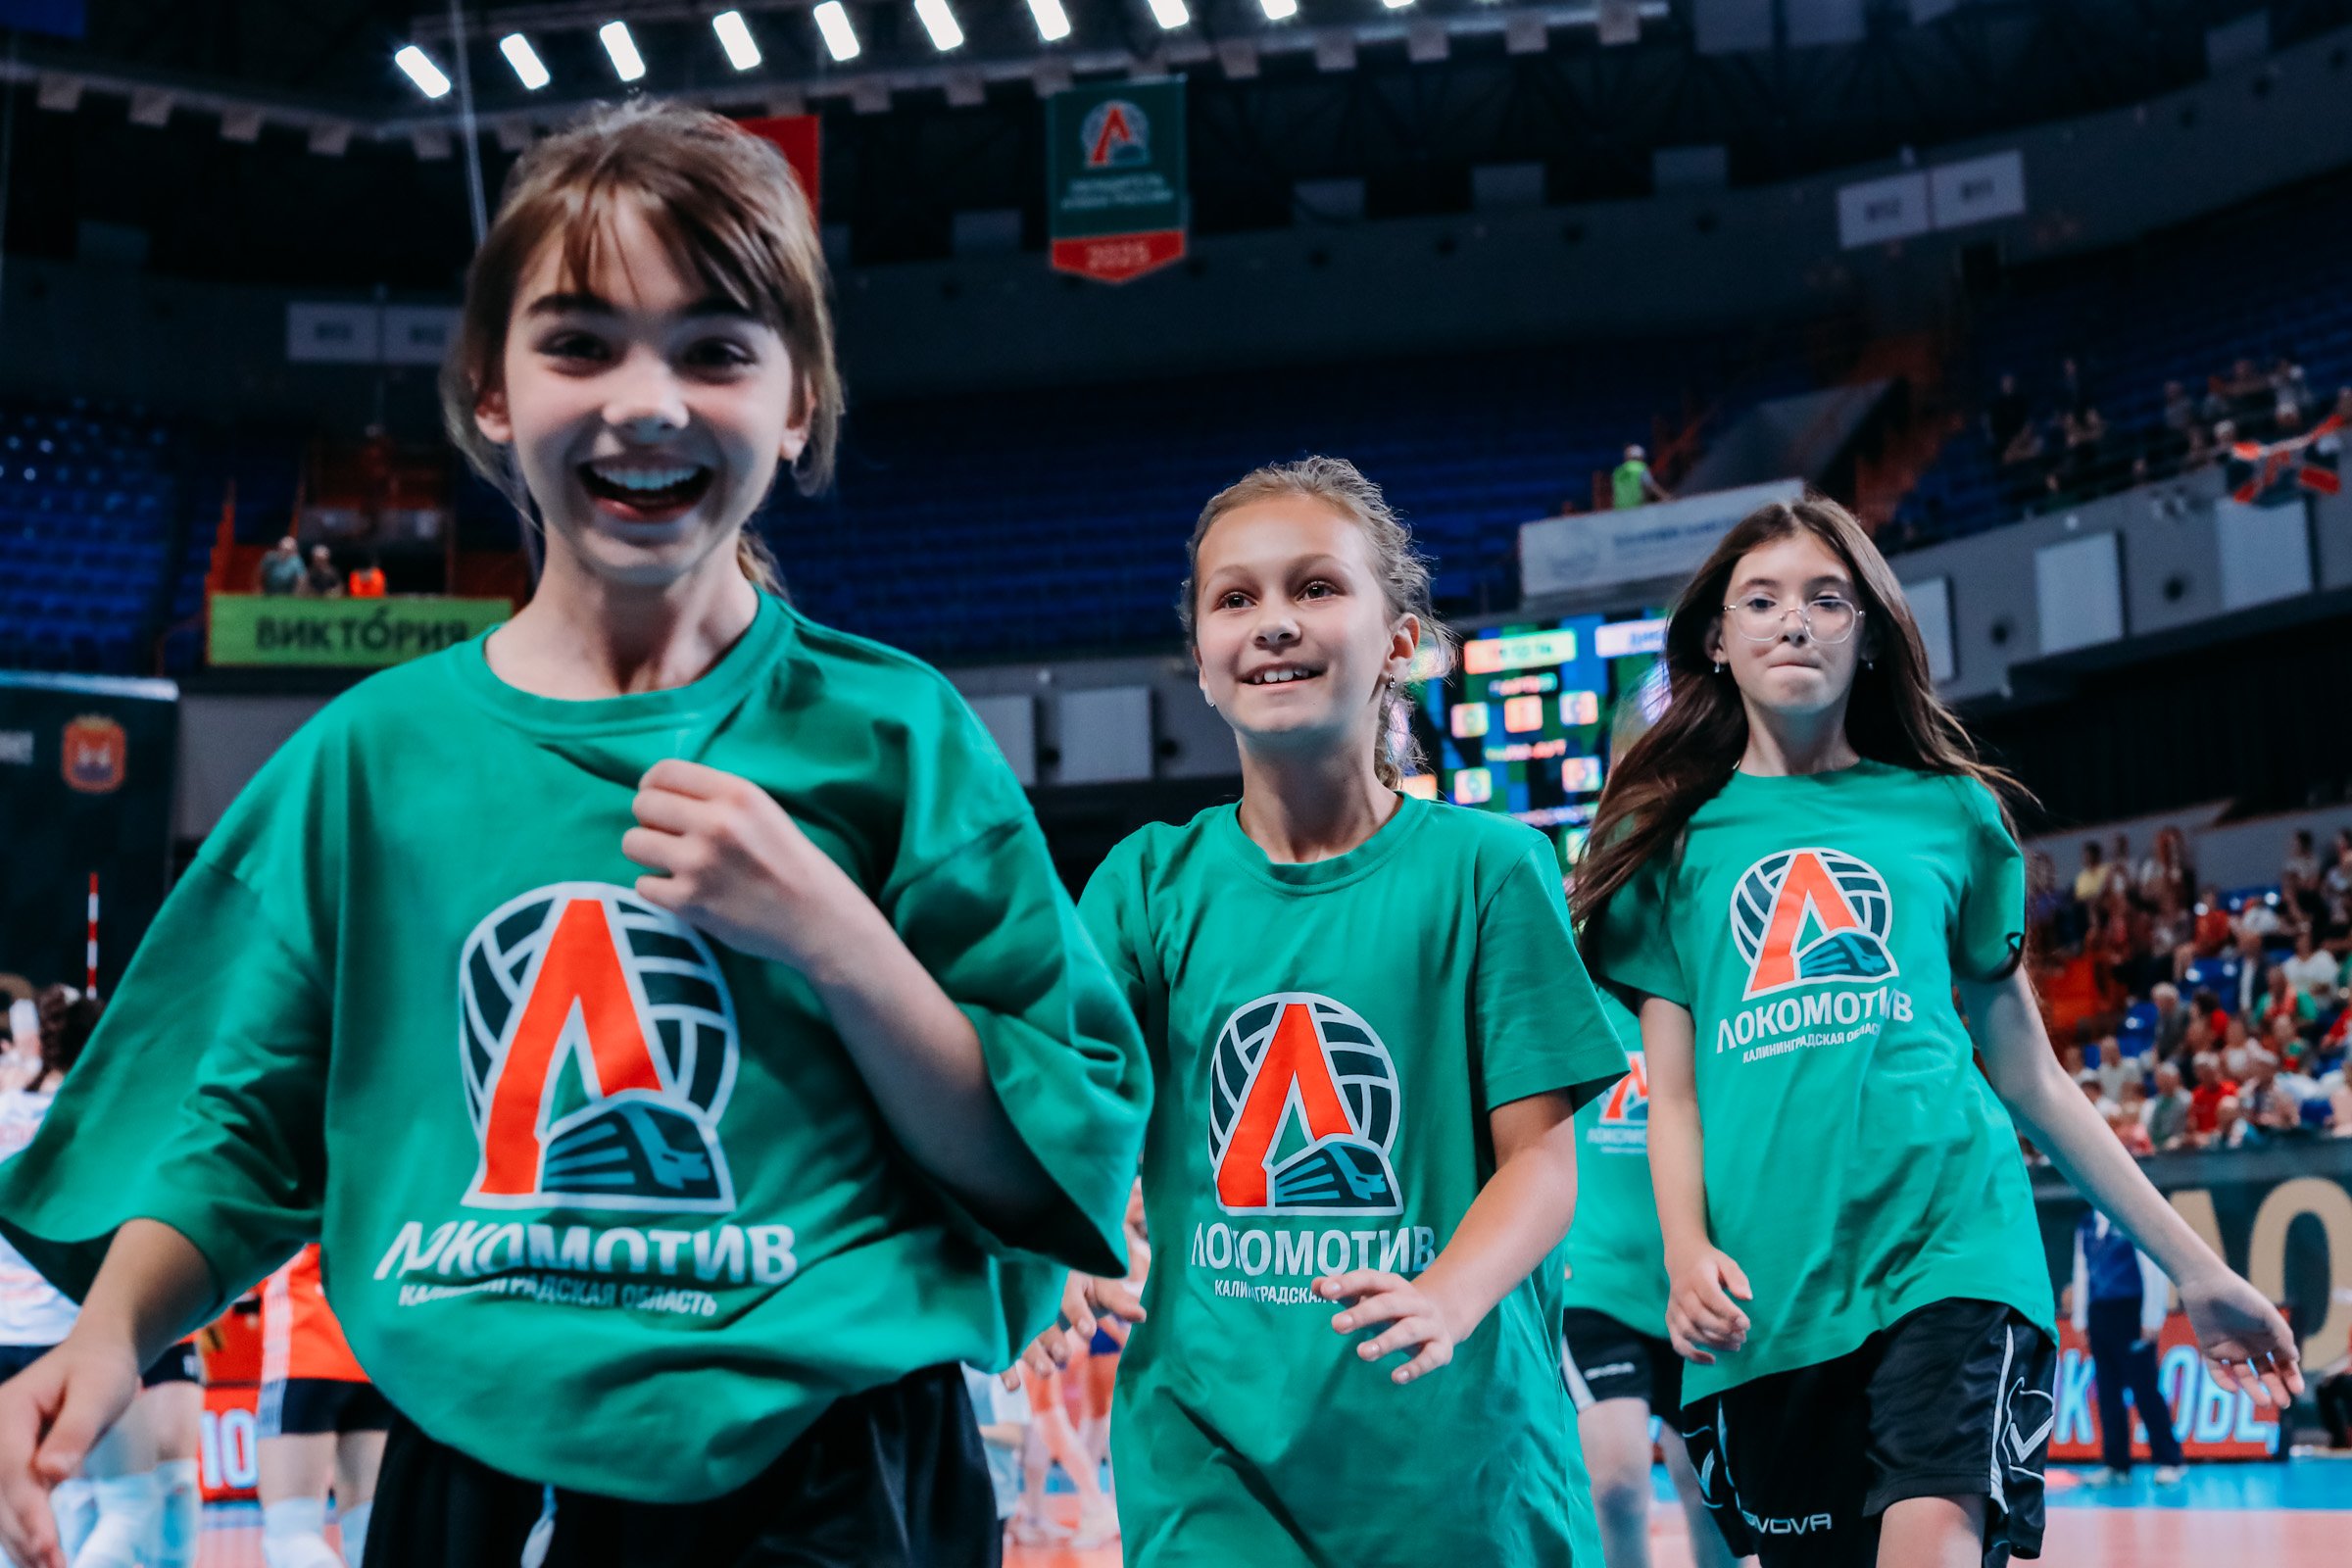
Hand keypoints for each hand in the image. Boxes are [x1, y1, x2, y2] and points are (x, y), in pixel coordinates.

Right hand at [0, 1333, 142, 1567]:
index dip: (27, 1510)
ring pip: (0, 1507)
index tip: (46, 1544)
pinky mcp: (10, 1467)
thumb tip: (52, 1473)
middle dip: (25, 1535)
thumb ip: (75, 1430)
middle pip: (1, 1496)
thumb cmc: (102, 1369)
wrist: (98, 1354)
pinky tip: (40, 1556)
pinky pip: (11, 1504)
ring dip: (21, 1541)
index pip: (11, 1470)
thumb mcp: (99, 1390)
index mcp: (9, 1411)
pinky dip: (24, 1530)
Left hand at [623, 760, 875, 976]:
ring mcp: (698, 863)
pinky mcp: (689, 901)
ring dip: (649, 854)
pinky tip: (685, 891)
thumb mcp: (763, 811)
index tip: (658, 800)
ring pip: (633, 843)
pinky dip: (659, 890)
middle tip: (671, 837)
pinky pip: (643, 885)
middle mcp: (715, 823)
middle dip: (651, 820)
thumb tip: (660, 793)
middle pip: (643, 805)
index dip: (652, 785)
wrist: (817, 918)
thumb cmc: (791, 862)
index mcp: (737, 794)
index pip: (664, 771)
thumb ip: (717, 798)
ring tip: (675, 864)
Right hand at [1012, 1272, 1144, 1385]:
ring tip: (1046, 1371)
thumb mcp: (1103, 1287)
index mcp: (1063, 1277)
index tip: (1089, 1331)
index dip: (1077, 1312)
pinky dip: (1005, 1366)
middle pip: (1040, 1316)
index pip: (1068, 1294)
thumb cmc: (1085, 1282)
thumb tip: (1142, 1316)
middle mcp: (1038, 1293)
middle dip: (1051, 1337)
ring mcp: (1020, 1313)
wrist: (1055, 1274)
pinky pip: (1004, 1347)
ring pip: (1022, 1334)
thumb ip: (1120, 1302)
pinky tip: (1012, 1385)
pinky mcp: (1010, 1331)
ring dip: (1031, 1354)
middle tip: (1064, 1355)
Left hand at [1317, 1270, 1466, 1384]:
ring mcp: (1430, 1324)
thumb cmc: (1394, 1308)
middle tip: (1336, 1325)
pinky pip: (1430, 1357)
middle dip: (1363, 1314)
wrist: (1443, 1317)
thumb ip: (1344, 1291)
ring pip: (1409, 1330)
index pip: (1369, 1279)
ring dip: (1386, 1341)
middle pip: (1388, 1304)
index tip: (1324, 1291)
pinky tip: (1396, 1378)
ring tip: (1362, 1353)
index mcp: (1393, 1285)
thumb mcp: (1371, 1297)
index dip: (1348, 1283)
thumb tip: (1314, 1285)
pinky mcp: (1442, 1348)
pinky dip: (1415, 1368)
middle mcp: (1413, 1302)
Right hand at [1665, 1247, 1751, 1363]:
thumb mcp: (1725, 1262)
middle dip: (1723, 1330)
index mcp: (1696, 1277)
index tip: (1746, 1324)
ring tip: (1735, 1345)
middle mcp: (1681, 1293)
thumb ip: (1737, 1278)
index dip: (1728, 1313)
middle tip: (1743, 1337)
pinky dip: (1692, 1355)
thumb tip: (1747, 1298)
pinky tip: (1712, 1360)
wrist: (1681, 1257)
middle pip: (1699, 1317)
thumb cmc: (1709, 1263)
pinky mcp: (1670, 1320)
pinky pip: (1678, 1342)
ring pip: (1690, 1331)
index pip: (1711, 1297)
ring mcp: (1674, 1308)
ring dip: (1713, 1343)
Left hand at [2176, 1268, 2303, 1407]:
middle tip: (2283, 1403)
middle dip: (2276, 1389)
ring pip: (2245, 1376)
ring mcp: (2231, 1349)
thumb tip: (2295, 1358)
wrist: (2206, 1285)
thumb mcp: (2267, 1315)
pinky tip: (2233, 1389)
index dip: (2292, 1377)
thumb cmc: (2240, 1297)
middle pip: (2267, 1374)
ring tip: (2264, 1402)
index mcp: (2268, 1338)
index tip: (2297, 1390)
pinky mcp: (2210, 1349)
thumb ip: (2282, 1336)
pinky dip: (2223, 1382)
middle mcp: (2251, 1346)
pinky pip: (2216, 1371)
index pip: (2284, 1363)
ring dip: (2254, 1390)